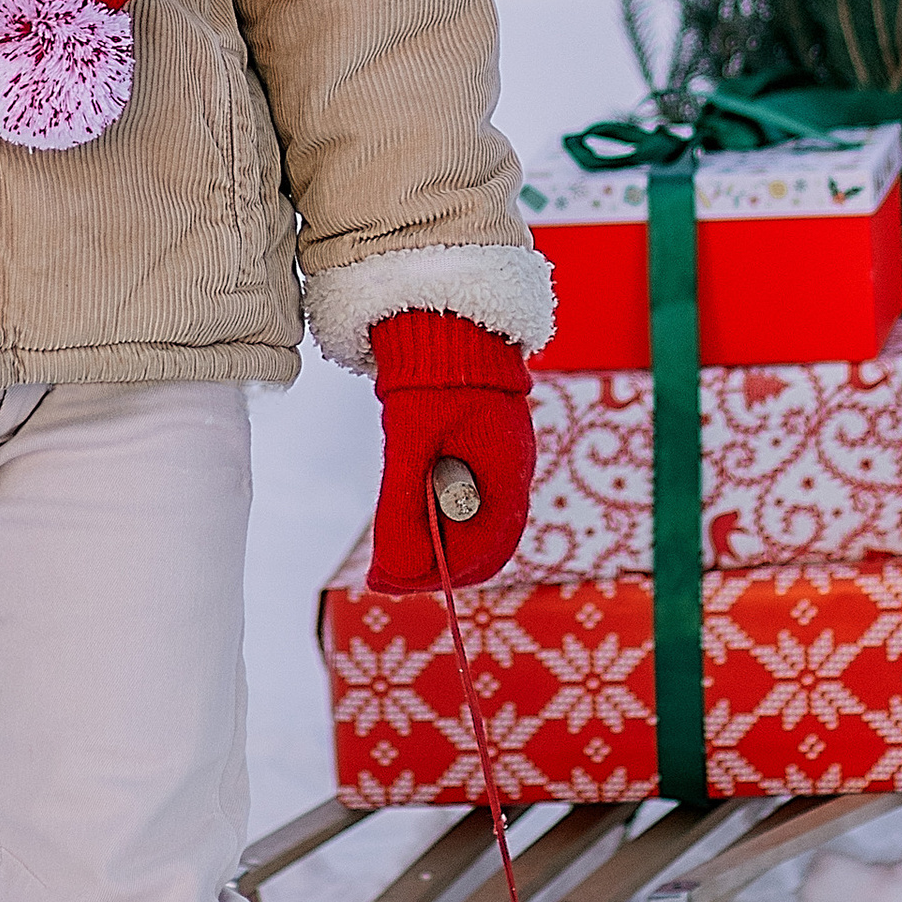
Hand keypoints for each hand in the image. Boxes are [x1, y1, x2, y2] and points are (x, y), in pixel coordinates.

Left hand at [368, 310, 535, 593]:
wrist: (446, 321)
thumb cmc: (431, 378)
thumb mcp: (409, 445)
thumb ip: (403, 509)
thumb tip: (391, 574)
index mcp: (507, 474)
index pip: (485, 551)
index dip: (440, 574)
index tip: (394, 580)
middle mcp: (513, 473)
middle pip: (484, 542)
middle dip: (439, 564)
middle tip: (389, 573)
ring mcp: (502, 459)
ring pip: (476, 521)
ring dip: (438, 540)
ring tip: (392, 549)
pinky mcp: (486, 447)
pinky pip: (470, 497)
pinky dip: (440, 514)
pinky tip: (409, 512)